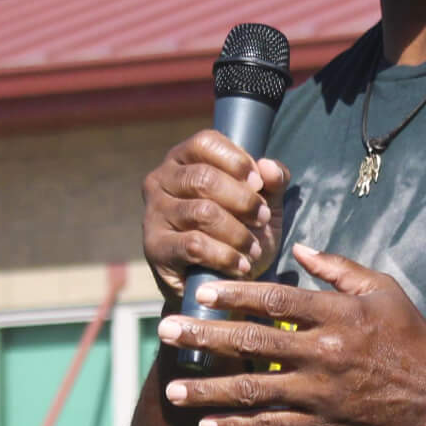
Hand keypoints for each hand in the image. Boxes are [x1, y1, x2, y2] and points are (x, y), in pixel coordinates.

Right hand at [140, 130, 291, 303]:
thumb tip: (269, 167)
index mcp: (183, 159)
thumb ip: (271, 181)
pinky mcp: (154, 247)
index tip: (259, 184)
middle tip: (262, 219)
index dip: (236, 160)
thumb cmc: (239, 231)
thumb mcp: (263, 203)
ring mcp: (154, 213)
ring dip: (237, 233)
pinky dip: (224, 256)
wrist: (217, 283)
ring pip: (202, 212)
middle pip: (204, 178)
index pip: (205, 142)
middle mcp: (161, 180)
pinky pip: (194, 245)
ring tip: (254, 248)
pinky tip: (240, 265)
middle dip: (242, 200)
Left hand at [155, 244, 425, 425]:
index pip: (274, 301)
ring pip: (252, 391)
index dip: (234, 294)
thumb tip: (299, 248)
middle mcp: (322, 353)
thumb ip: (338, 269)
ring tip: (172, 390)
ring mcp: (318, 393)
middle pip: (251, 343)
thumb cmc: (410, 337)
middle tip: (165, 332)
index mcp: (335, 316)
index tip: (200, 291)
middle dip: (204, 337)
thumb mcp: (383, 290)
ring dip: (207, 391)